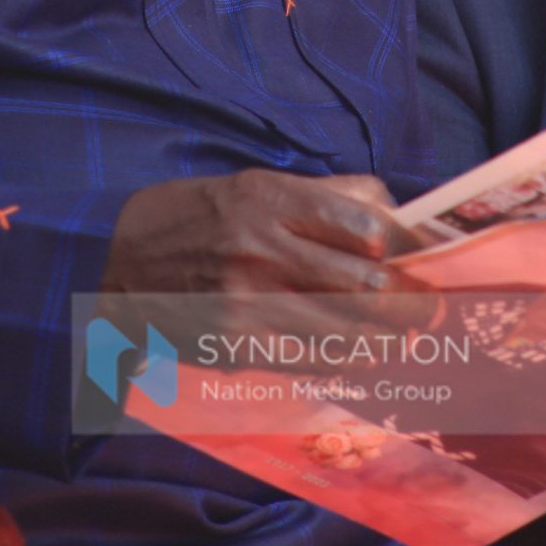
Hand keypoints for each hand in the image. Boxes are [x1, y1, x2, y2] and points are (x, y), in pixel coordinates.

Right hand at [101, 169, 432, 346]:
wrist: (112, 261)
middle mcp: (260, 247)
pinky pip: (307, 362)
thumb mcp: (254, 183)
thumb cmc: (197, 217)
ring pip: (345, 331)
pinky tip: (361, 359)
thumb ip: (325, 196)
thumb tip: (395, 215)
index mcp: (271, 198)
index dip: (409, 247)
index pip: (365, 224)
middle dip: (410, 303)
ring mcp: (246, 301)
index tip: (427, 259)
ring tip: (407, 338)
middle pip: (365, 283)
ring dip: (386, 339)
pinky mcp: (234, 344)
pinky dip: (343, 363)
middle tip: (432, 309)